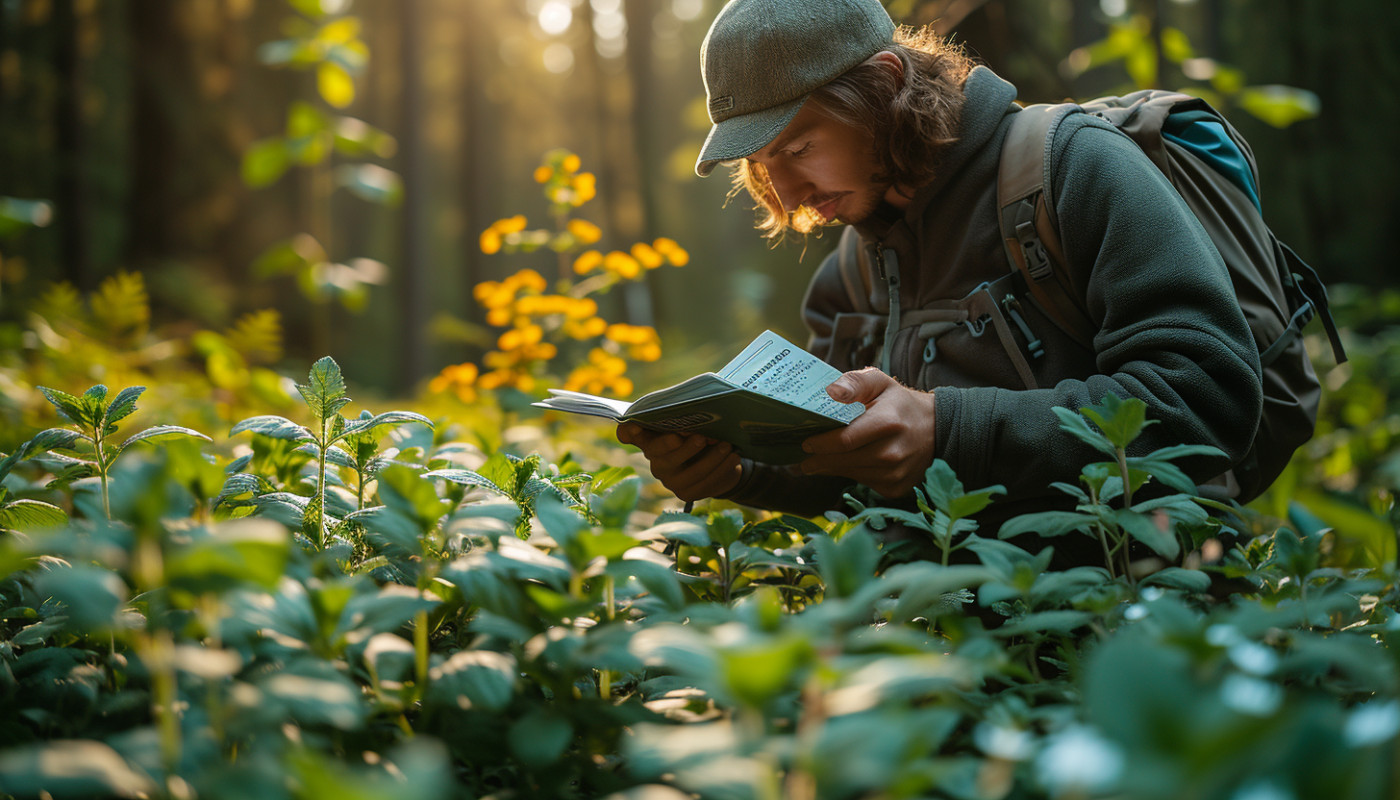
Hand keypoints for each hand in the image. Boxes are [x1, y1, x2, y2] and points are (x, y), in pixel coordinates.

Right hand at [616, 422, 742, 501]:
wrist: (716, 460)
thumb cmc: (699, 433)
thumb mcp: (691, 422)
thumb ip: (685, 418)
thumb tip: (696, 411)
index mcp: (650, 440)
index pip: (631, 435)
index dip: (630, 432)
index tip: (633, 427)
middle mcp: (655, 462)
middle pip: (666, 457)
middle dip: (686, 448)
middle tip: (702, 437)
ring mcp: (669, 481)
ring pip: (691, 473)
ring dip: (712, 458)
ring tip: (728, 445)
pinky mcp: (686, 494)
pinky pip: (705, 484)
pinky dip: (722, 469)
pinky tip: (734, 457)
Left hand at [799, 367, 936, 497]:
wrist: (936, 429)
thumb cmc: (900, 404)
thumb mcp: (880, 382)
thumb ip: (855, 382)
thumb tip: (831, 391)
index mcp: (887, 423)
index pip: (844, 440)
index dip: (820, 444)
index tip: (805, 443)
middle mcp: (893, 453)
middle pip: (844, 461)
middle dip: (818, 461)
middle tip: (802, 459)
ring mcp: (896, 474)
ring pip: (852, 474)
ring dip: (832, 469)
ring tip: (818, 462)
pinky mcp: (896, 488)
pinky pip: (864, 483)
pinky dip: (853, 475)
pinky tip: (847, 465)